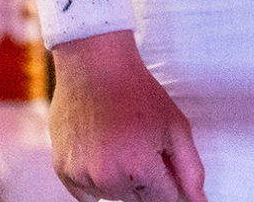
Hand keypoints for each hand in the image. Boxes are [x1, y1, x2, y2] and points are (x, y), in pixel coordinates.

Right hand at [49, 30, 206, 201]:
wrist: (94, 65)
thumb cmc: (138, 92)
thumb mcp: (175, 126)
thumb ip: (190, 170)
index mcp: (139, 168)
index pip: (164, 199)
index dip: (169, 182)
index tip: (163, 161)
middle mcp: (107, 178)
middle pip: (138, 200)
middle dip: (146, 178)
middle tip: (141, 142)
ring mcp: (81, 176)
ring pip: (112, 196)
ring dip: (121, 179)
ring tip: (121, 142)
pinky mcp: (63, 171)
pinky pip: (87, 194)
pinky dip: (97, 180)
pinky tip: (102, 151)